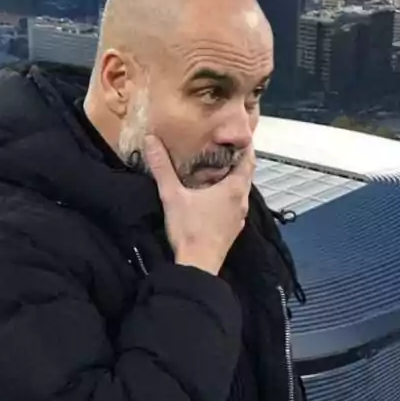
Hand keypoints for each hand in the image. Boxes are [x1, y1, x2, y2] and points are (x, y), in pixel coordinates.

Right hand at [144, 135, 254, 275]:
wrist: (198, 266)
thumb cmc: (189, 229)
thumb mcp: (172, 195)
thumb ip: (162, 168)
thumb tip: (151, 139)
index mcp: (234, 188)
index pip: (248, 160)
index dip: (245, 146)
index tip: (237, 134)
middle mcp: (241, 201)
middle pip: (245, 175)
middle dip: (236, 161)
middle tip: (222, 147)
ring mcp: (239, 217)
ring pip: (239, 192)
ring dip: (231, 180)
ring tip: (216, 168)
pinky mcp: (232, 230)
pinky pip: (234, 206)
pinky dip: (227, 196)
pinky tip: (213, 197)